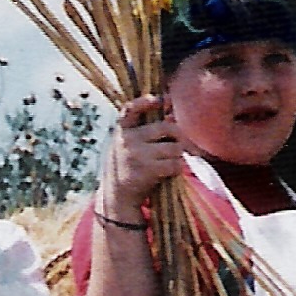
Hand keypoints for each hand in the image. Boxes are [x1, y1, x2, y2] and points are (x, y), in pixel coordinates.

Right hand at [106, 95, 187, 221]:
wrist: (117, 197)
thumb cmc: (128, 165)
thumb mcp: (127, 143)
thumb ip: (144, 128)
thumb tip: (171, 111)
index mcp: (122, 130)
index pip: (130, 109)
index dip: (145, 102)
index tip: (160, 99)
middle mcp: (127, 140)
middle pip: (166, 128)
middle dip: (178, 136)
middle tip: (178, 144)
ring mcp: (137, 155)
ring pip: (174, 147)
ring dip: (178, 155)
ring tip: (168, 161)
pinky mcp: (148, 170)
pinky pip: (175, 164)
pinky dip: (177, 169)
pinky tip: (169, 172)